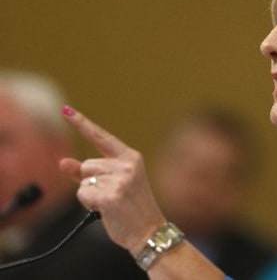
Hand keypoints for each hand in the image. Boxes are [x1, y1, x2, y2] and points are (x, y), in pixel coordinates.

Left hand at [58, 106, 165, 255]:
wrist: (149, 231)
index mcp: (131, 157)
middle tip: (113, 196)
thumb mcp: (114, 184)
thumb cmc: (131, 207)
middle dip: (91, 181)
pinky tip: (108, 210)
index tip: (65, 110)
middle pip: (87, 164)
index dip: (81, 123)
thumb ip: (88, 172)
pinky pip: (83, 194)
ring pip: (84, 180)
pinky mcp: (111, 195)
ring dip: (90, 194)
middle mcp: (127, 164)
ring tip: (112, 203)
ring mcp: (120, 179)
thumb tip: (62, 162)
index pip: (101, 137)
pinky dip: (90, 205)